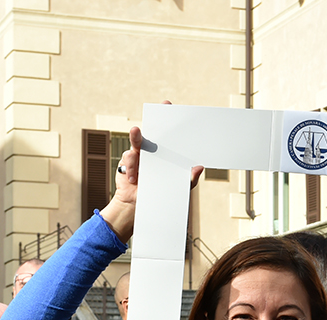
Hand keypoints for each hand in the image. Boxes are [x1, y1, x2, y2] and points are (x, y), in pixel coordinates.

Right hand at [101, 104, 204, 241]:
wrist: (140, 207)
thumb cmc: (162, 195)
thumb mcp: (179, 188)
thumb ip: (190, 178)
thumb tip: (199, 167)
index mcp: (166, 154)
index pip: (168, 135)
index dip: (168, 120)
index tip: (169, 105)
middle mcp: (152, 151)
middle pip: (152, 131)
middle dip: (153, 120)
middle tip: (156, 112)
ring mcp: (139, 154)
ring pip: (137, 141)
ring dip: (136, 136)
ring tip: (136, 132)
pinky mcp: (127, 161)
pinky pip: (129, 157)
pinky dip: (132, 166)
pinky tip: (134, 178)